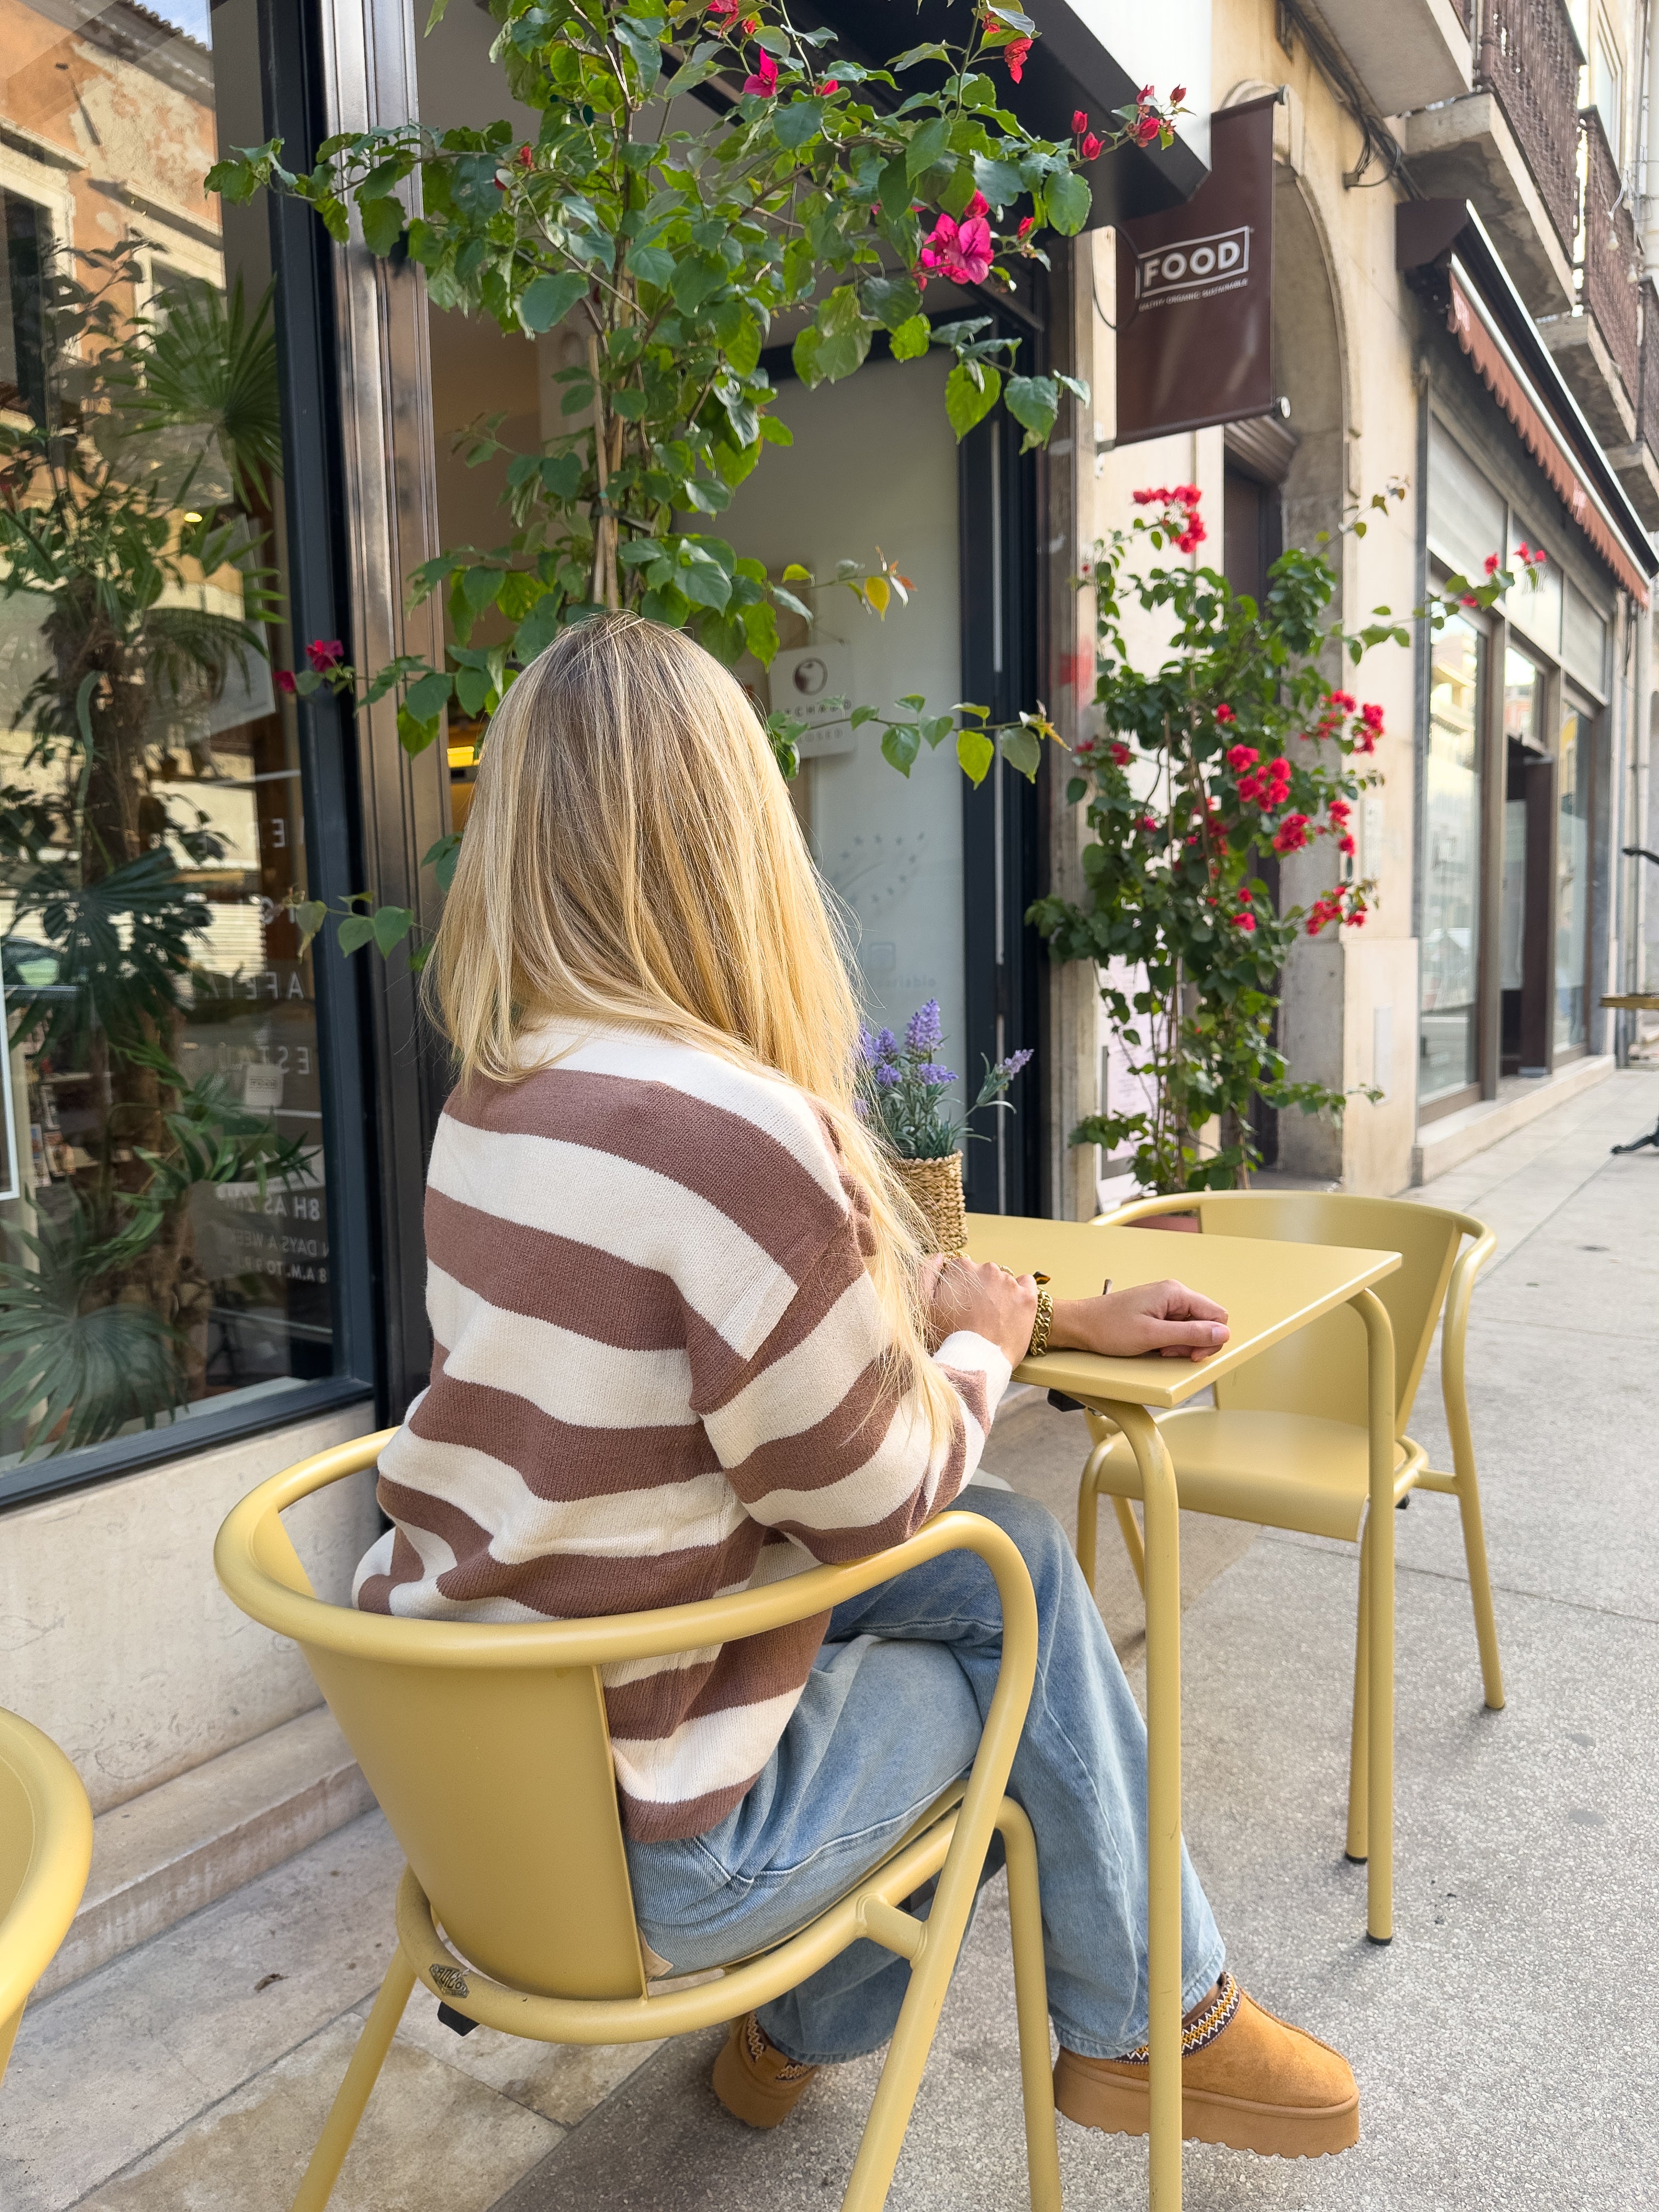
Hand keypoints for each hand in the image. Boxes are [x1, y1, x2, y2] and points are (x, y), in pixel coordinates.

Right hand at [925, 1254, 1039, 1368]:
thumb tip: (940, 1256)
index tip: (959, 1304)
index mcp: (962, 1267)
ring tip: (993, 1319)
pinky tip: (1012, 1309)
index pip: (960, 1268)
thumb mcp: (923, 1305)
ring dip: (999, 1293)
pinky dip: (1021, 1293)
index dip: (959, 1287)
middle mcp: (987, 1269)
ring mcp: (1009, 1283)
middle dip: (979, 1290)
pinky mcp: (1027, 1298)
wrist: (974, 1364)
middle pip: (983, 1274)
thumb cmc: (946, 1337)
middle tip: (975, 1315)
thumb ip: (926, 1273)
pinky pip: (1027, 1283)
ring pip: (1003, 1281)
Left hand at [1049, 1278, 1228, 1361]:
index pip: (1217, 1315)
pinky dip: (1170, 1342)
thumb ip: (1190, 1334)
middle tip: (1169, 1351)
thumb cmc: (1109, 1327)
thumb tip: (1223, 1333)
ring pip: (1192, 1328)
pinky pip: (1177, 1329)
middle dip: (1193, 1343)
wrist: (1080, 1325)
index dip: (1210, 1339)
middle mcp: (1174, 1294)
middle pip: (1206, 1322)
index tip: (1191, 1354)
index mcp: (1176, 1293)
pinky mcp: (1157, 1313)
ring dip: (1180, 1344)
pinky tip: (1155, 1346)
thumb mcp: (1153, 1336)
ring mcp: (1165, 1303)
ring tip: (1158, 1349)